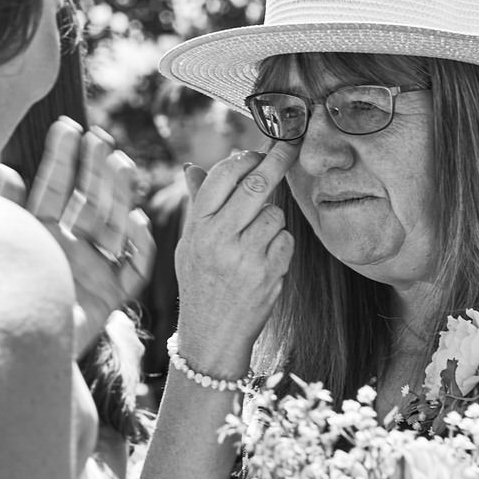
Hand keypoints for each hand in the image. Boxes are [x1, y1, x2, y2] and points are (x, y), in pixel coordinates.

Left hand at [3, 118, 151, 354]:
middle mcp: (69, 249)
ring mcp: (91, 272)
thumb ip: (3, 208)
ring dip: (120, 195)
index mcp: (40, 234)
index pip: (54, 188)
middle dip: (96, 169)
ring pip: (114, 226)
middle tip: (100, 138)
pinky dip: (139, 246)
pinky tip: (137, 219)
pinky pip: (132, 269)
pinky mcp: (109, 299)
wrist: (6, 357)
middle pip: (90, 202)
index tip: (67, 126)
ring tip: (120, 162)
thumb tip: (6, 168)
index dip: (62, 158)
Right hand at [174, 141, 300, 375]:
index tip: (258, 151)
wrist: (212, 334)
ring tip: (256, 239)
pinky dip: (281, 243)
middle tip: (290, 145)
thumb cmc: (201, 283)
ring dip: (272, 218)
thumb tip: (191, 167)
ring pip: (275, 213)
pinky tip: (264, 259)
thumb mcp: (189, 243)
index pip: (223, 175)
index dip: (245, 158)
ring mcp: (246, 256)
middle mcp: (220, 239)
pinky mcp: (270, 272)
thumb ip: (197, 204)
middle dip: (277, 159)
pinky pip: (286, 239)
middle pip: (257, 184)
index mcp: (198, 227)